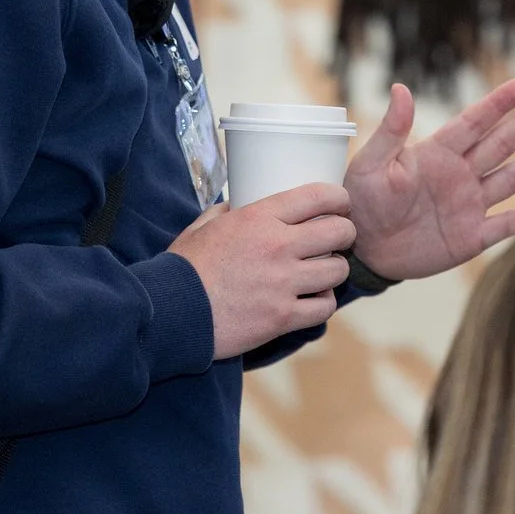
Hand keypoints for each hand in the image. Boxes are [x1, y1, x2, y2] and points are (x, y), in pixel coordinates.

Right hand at [167, 183, 355, 359]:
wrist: (169, 313)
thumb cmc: (183, 268)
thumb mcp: (204, 226)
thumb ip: (227, 210)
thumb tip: (241, 201)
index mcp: (259, 217)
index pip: (319, 195)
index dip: (339, 198)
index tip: (341, 204)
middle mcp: (278, 246)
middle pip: (340, 232)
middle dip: (345, 233)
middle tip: (337, 239)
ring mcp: (283, 283)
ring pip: (338, 271)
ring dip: (334, 270)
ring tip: (322, 272)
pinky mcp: (282, 318)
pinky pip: (325, 307)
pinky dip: (323, 303)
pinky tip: (313, 299)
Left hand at [342, 78, 514, 281]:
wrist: (361, 248)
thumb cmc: (361, 201)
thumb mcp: (370, 164)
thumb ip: (390, 131)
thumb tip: (400, 88)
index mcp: (437, 153)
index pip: (474, 123)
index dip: (498, 104)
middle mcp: (459, 174)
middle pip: (501, 143)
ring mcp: (469, 205)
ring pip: (510, 179)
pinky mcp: (471, 236)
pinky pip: (506, 224)